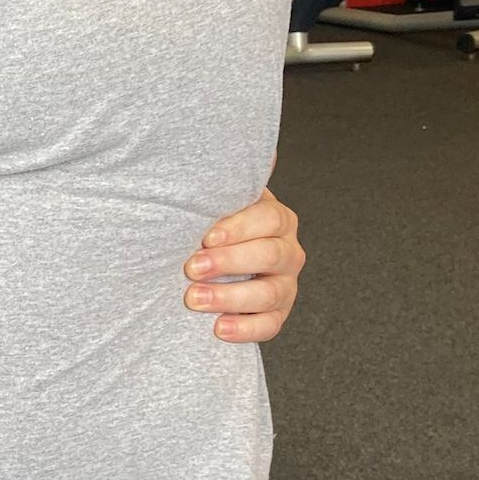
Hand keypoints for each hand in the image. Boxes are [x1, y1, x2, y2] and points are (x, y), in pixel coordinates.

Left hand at [183, 186, 304, 342]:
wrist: (209, 266)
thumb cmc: (210, 228)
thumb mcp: (217, 203)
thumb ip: (225, 182)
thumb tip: (257, 150)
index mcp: (276, 219)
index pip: (270, 219)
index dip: (240, 228)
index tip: (206, 236)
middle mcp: (288, 251)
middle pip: (271, 255)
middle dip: (230, 262)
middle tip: (191, 268)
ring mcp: (285, 285)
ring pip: (271, 293)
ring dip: (231, 297)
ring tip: (194, 299)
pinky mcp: (275, 315)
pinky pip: (270, 326)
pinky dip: (245, 330)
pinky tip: (218, 329)